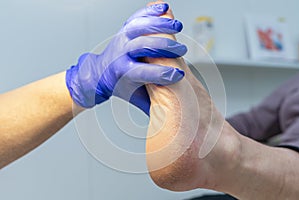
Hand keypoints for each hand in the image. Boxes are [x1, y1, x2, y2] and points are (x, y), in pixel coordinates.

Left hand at [66, 3, 186, 113]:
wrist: (100, 73)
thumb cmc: (120, 87)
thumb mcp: (135, 98)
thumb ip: (152, 105)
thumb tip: (170, 122)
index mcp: (122, 73)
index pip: (143, 72)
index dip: (161, 73)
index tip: (179, 75)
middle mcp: (120, 53)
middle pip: (143, 46)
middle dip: (165, 47)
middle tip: (182, 52)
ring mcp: (121, 38)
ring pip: (139, 27)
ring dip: (159, 25)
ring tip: (177, 26)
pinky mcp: (124, 29)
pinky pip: (137, 17)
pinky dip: (150, 11)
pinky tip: (163, 8)